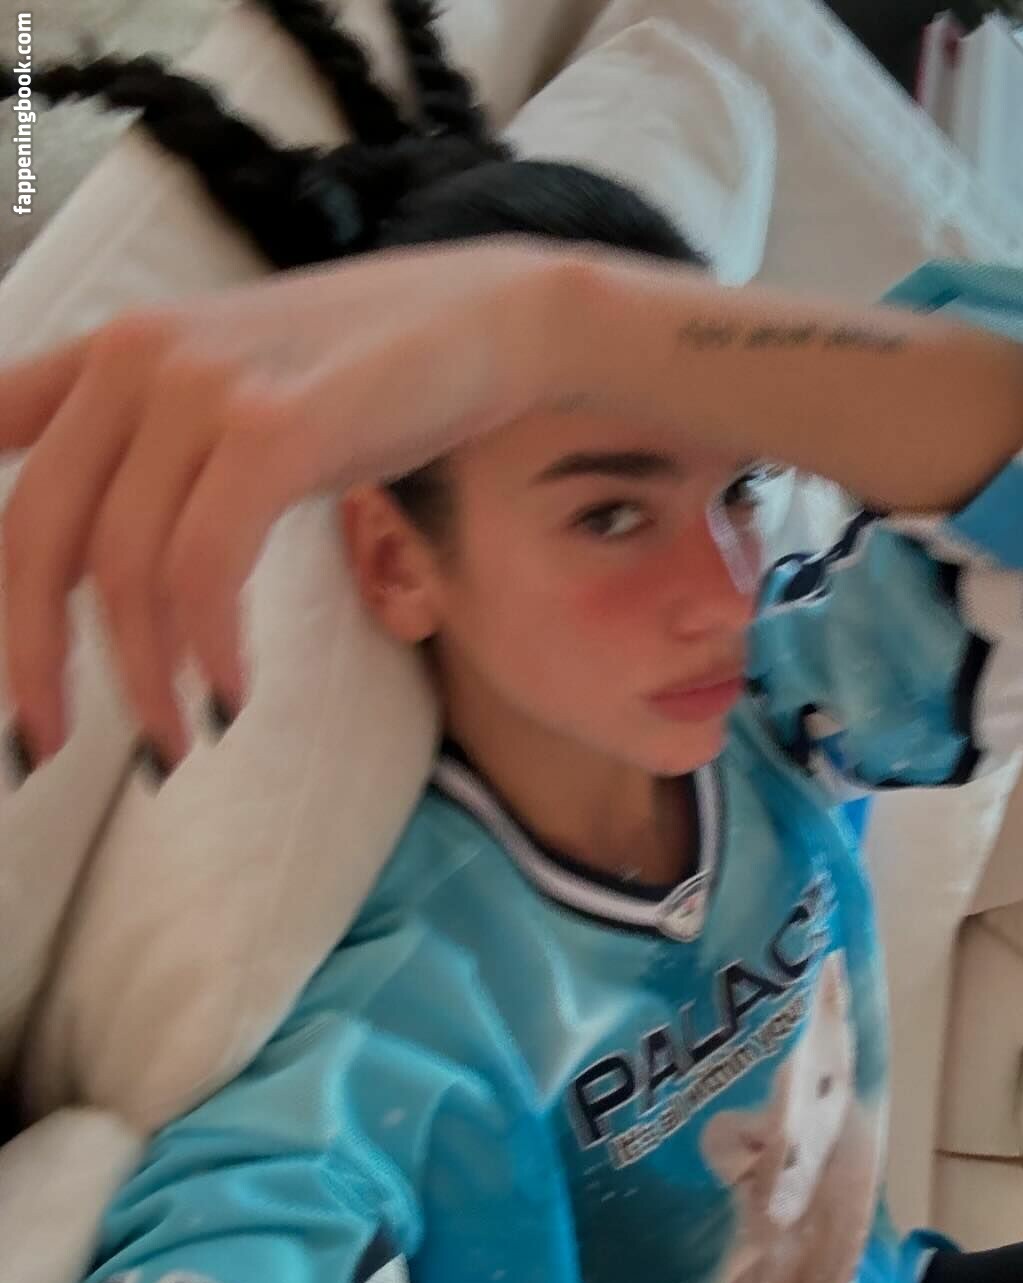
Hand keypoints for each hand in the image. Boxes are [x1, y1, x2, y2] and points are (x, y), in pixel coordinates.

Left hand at [1, 236, 571, 770]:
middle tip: (40, 749)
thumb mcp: (248, 388)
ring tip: (174, 743)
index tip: (10, 660)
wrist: (500, 320)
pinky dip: (209, 648)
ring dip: (142, 679)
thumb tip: (118, 545)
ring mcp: (204, 388)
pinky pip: (206, 566)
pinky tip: (232, 698)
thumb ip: (168, 439)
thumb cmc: (384, 370)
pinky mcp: (276, 429)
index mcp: (117, 348)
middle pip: (35, 532)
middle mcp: (138, 357)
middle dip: (30, 659)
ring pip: (125, 566)